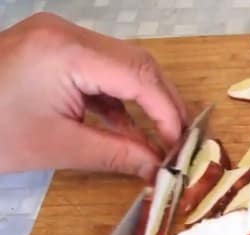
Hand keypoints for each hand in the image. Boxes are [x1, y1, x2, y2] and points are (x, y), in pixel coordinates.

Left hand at [0, 13, 187, 180]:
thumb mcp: (59, 147)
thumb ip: (118, 154)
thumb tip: (159, 168)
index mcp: (67, 52)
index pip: (139, 76)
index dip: (168, 113)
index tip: (181, 146)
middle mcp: (66, 33)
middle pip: (137, 63)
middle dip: (162, 103)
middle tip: (177, 141)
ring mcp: (57, 36)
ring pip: (122, 63)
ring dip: (142, 101)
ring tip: (157, 137)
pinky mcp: (51, 47)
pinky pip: (99, 68)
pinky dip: (116, 98)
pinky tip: (124, 128)